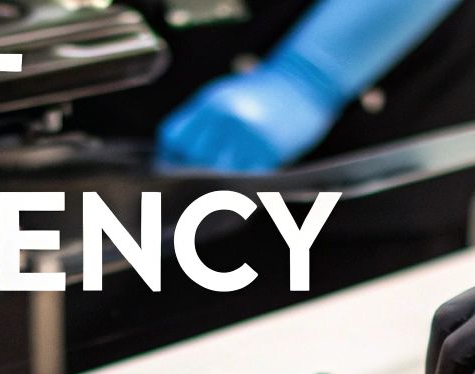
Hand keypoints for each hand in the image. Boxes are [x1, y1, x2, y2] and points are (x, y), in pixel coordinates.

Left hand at [157, 63, 338, 172]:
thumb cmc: (264, 90)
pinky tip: (243, 189)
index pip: (173, 139)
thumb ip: (201, 122)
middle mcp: (225, 119)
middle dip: (192, 174)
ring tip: (219, 191)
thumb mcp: (224, 94)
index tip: (175, 167)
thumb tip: (177, 156)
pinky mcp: (269, 152)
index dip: (169, 157)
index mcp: (210, 103)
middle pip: (192, 160)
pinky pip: (246, 181)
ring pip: (217, 175)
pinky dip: (242, 189)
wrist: (305, 81)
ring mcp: (247, 136)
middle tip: (197, 185)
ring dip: (216, 186)